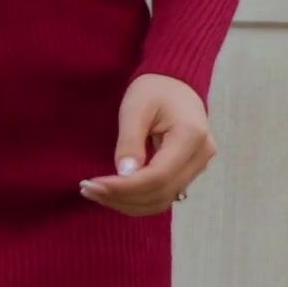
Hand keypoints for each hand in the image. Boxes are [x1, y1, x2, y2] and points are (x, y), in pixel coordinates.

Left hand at [79, 74, 213, 215]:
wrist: (175, 84)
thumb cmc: (154, 89)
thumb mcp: (135, 108)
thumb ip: (130, 141)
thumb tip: (124, 174)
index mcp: (191, 136)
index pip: (157, 176)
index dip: (124, 187)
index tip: (92, 185)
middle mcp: (200, 155)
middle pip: (161, 193)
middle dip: (121, 197)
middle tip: (87, 190)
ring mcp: (198, 165)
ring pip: (162, 200)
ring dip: (127, 203)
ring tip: (96, 193)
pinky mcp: (188, 172)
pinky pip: (163, 195)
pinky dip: (138, 199)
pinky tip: (113, 193)